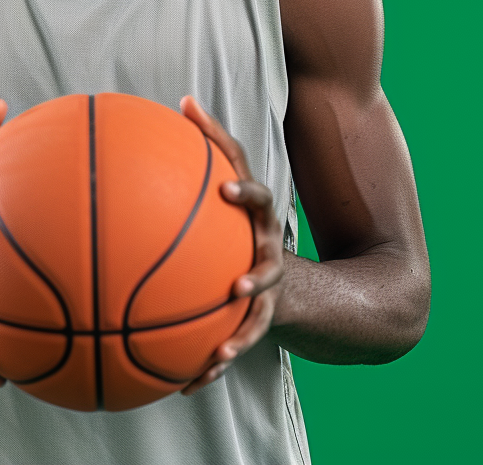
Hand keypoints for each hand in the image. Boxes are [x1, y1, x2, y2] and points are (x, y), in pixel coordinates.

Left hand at [178, 95, 284, 395]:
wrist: (299, 279)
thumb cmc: (247, 221)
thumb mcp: (233, 188)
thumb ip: (209, 146)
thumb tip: (182, 97)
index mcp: (258, 217)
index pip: (259, 199)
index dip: (246, 193)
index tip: (226, 190)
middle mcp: (268, 250)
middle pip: (270, 263)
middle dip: (258, 273)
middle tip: (239, 284)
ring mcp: (267, 288)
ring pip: (258, 314)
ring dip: (242, 333)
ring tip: (223, 352)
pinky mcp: (260, 320)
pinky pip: (236, 344)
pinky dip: (215, 363)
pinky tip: (188, 385)